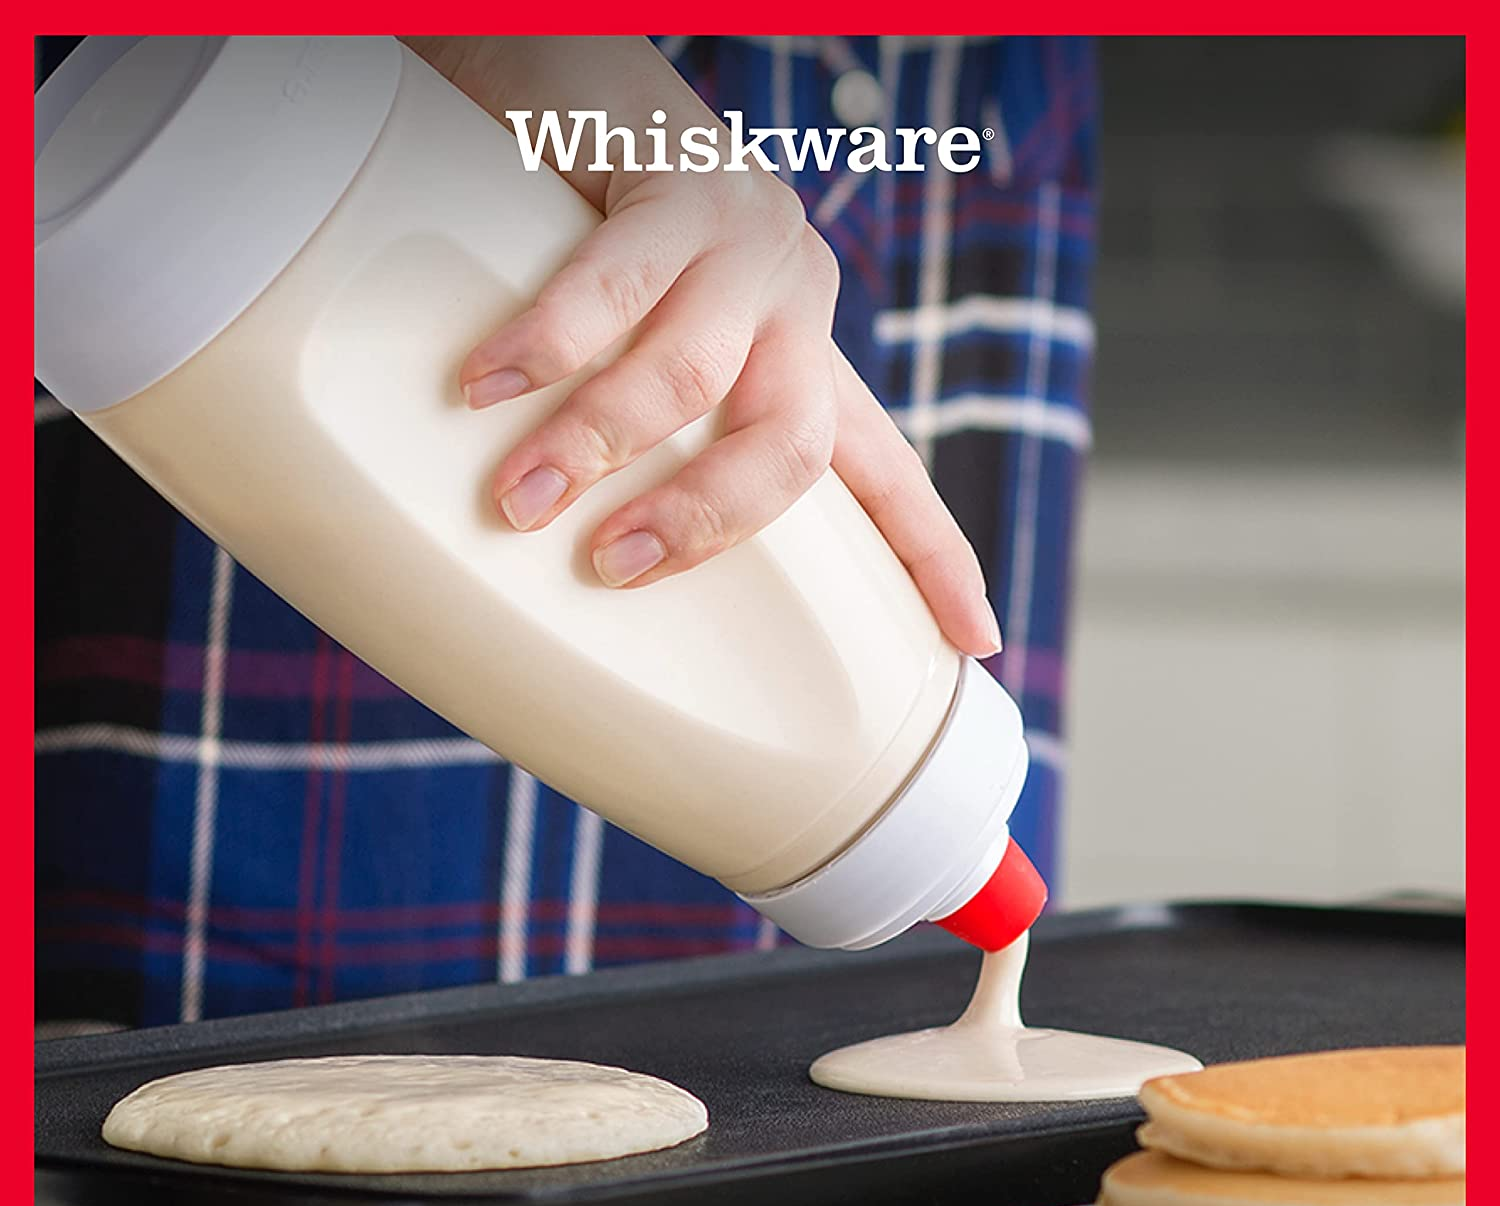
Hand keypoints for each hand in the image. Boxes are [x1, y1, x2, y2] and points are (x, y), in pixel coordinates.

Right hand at [410, 37, 1000, 656]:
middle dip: (704, 521)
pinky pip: (615, 285)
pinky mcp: (684, 176)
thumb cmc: (589, 236)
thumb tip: (577, 562)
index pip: (886, 473)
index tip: (980, 643)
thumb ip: (644, 436)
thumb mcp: (641, 348)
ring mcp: (746, 237)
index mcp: (798, 362)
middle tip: (613, 566)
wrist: (565, 69)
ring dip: (600, 447)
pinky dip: (545, 345)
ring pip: (695, 376)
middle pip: (793, 449)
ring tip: (519, 501)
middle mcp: (793, 303)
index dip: (935, 559)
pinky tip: (485, 386)